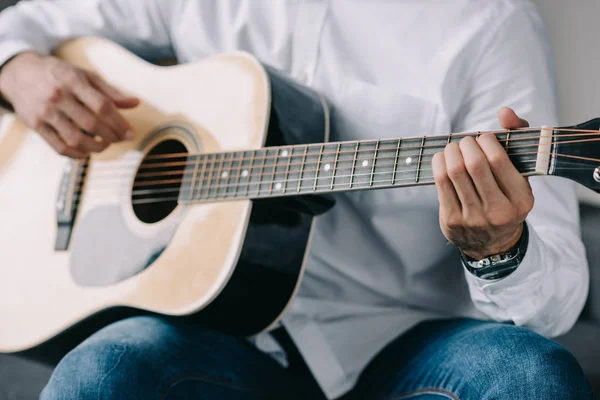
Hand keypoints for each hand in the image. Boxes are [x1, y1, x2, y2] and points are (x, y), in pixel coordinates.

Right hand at [0, 52, 139, 157]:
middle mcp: (58, 96)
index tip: (130, 134)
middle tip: (120, 140)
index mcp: (73, 81)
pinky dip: (77, 155)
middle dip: (112, 136)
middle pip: (92, 124)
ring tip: (105, 145)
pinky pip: (59, 147)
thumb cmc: (61, 75)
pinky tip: (87, 153)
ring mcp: (45, 112)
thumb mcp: (85, 76)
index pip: (103, 106)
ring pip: (77, 139)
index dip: (120, 123)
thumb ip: (111, 91)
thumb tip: (136, 103)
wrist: (20, 73)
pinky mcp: (35, 125)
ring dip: (96, 148)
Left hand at [432, 107, 533, 259]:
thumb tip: (505, 112)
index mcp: (521, 199)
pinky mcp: (452, 221)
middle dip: (466, 145)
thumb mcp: (521, 174)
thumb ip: (517, 138)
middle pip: (474, 165)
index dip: (486, 141)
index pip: (498, 160)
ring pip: (454, 173)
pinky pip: (440, 183)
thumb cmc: (506, 198)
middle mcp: (499, 212)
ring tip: (454, 147)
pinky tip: (442, 159)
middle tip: (465, 141)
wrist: (493, 243)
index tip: (483, 137)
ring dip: (450, 152)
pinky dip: (438, 164)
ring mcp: (474, 218)